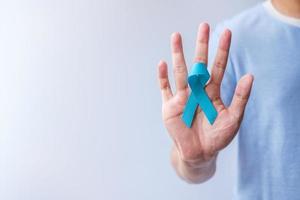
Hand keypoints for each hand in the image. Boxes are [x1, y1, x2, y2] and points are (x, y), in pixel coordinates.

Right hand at [157, 23, 253, 166]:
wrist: (199, 153)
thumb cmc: (217, 137)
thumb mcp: (233, 118)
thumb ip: (241, 98)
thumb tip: (250, 75)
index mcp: (212, 92)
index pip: (219, 67)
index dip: (223, 51)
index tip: (227, 33)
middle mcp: (197, 90)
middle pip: (199, 64)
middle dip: (202, 46)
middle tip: (203, 26)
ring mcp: (182, 97)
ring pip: (181, 72)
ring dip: (178, 55)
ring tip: (176, 36)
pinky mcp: (169, 106)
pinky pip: (165, 89)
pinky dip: (163, 77)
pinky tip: (162, 64)